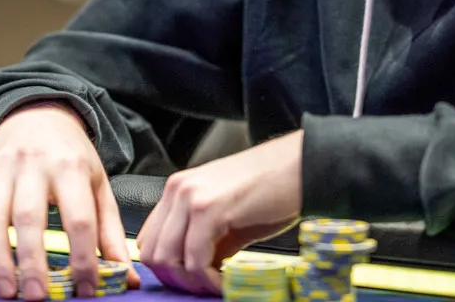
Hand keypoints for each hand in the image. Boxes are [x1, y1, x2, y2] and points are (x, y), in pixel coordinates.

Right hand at [0, 101, 140, 300]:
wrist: (36, 114)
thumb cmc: (72, 156)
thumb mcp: (98, 184)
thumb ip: (110, 232)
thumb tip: (127, 276)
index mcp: (74, 167)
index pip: (79, 217)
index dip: (83, 256)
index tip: (87, 289)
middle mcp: (38, 166)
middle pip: (33, 218)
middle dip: (36, 262)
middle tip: (41, 298)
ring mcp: (8, 170)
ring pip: (0, 219)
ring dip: (4, 260)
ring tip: (13, 293)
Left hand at [136, 130, 303, 294]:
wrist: (304, 165)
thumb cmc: (274, 187)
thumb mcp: (230, 216)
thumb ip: (208, 241)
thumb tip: (198, 272)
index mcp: (180, 189)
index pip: (150, 238)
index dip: (167, 269)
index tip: (192, 281)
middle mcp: (179, 189)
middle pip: (152, 252)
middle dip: (176, 280)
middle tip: (204, 288)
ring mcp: (191, 197)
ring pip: (168, 259)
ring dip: (191, 282)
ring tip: (217, 285)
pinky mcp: (209, 208)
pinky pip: (194, 259)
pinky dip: (208, 279)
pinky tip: (227, 281)